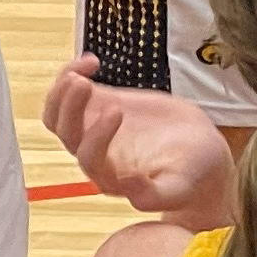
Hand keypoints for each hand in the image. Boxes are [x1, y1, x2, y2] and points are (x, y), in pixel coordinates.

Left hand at [42, 53, 235, 220]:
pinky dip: (74, 75)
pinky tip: (92, 62)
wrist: (198, 152)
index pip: (89, 157)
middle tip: (84, 82)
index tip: (118, 110)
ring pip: (59, 115)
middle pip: (66, 133)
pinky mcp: (99, 107)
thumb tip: (130, 189)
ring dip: (62, 91)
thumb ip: (156, 195)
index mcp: (111, 178)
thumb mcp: (180, 187)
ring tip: (82, 70)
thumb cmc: (192, 173)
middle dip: (70, 108)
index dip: (96, 136)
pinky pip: (72, 93)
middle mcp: (95, 155)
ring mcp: (93, 129)